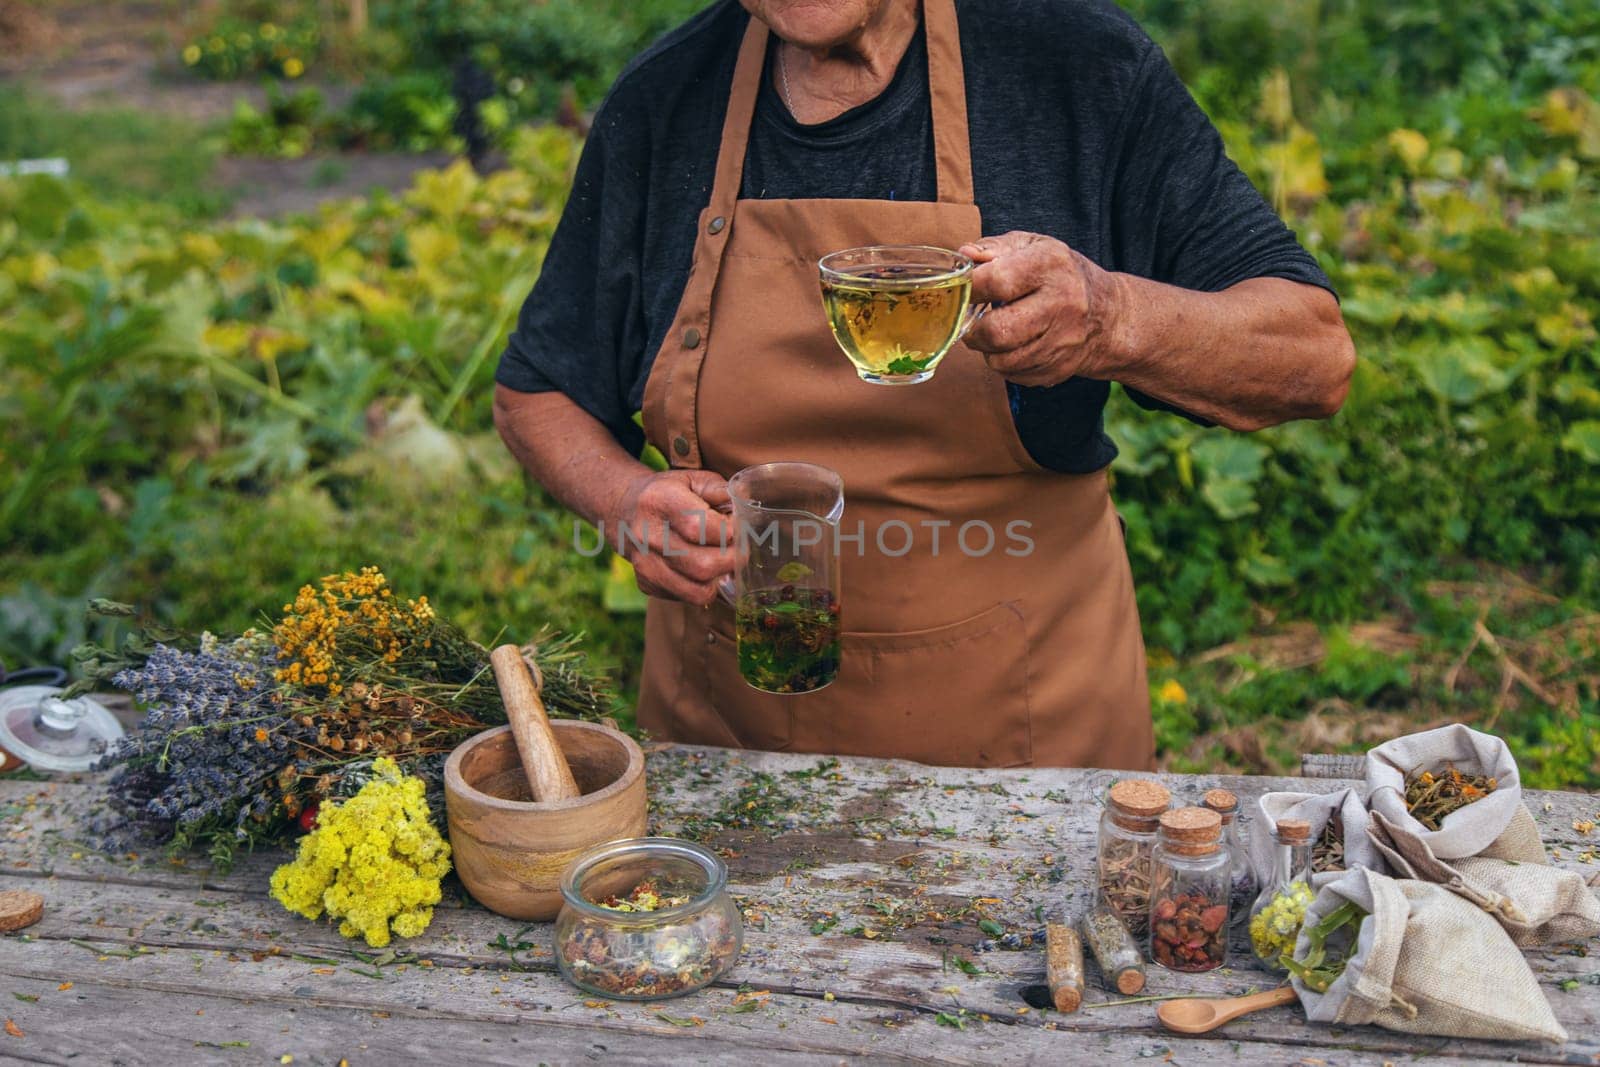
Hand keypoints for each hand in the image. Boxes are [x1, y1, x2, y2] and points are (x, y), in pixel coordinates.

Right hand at [610, 469, 735, 605]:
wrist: (625, 509)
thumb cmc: (668, 493)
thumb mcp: (692, 480)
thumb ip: (721, 490)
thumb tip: (743, 505)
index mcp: (660, 501)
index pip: (701, 527)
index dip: (728, 532)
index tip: (735, 528)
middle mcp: (647, 534)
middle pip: (702, 565)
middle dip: (730, 560)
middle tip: (737, 550)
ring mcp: (644, 563)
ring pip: (697, 591)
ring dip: (718, 579)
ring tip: (720, 561)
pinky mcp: (646, 584)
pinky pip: (686, 598)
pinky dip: (702, 587)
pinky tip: (700, 569)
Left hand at [958, 231, 1125, 387]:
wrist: (1107, 315)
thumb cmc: (1060, 275)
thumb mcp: (1033, 247)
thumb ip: (994, 248)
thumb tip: (964, 257)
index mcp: (1051, 265)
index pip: (997, 281)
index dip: (969, 288)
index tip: (962, 290)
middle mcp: (1061, 304)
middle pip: (997, 331)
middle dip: (972, 329)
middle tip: (971, 320)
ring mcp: (1062, 341)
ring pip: (1001, 360)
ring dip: (986, 349)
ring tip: (993, 331)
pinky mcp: (1057, 369)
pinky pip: (1013, 375)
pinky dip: (1004, 362)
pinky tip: (1013, 345)